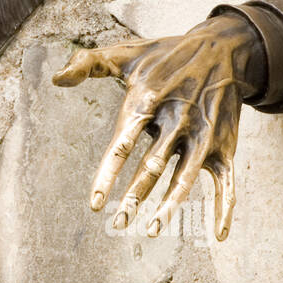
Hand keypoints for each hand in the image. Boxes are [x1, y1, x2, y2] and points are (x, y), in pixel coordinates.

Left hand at [52, 15, 264, 243]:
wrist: (223, 47)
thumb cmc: (164, 55)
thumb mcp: (124, 53)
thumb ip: (86, 63)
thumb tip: (56, 80)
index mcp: (147, 101)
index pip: (122, 143)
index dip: (107, 175)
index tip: (94, 203)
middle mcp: (175, 120)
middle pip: (152, 166)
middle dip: (134, 197)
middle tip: (118, 225)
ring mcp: (202, 135)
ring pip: (185, 177)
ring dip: (170, 206)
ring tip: (151, 230)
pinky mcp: (224, 144)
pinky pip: (226, 181)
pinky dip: (224, 208)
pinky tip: (217, 235)